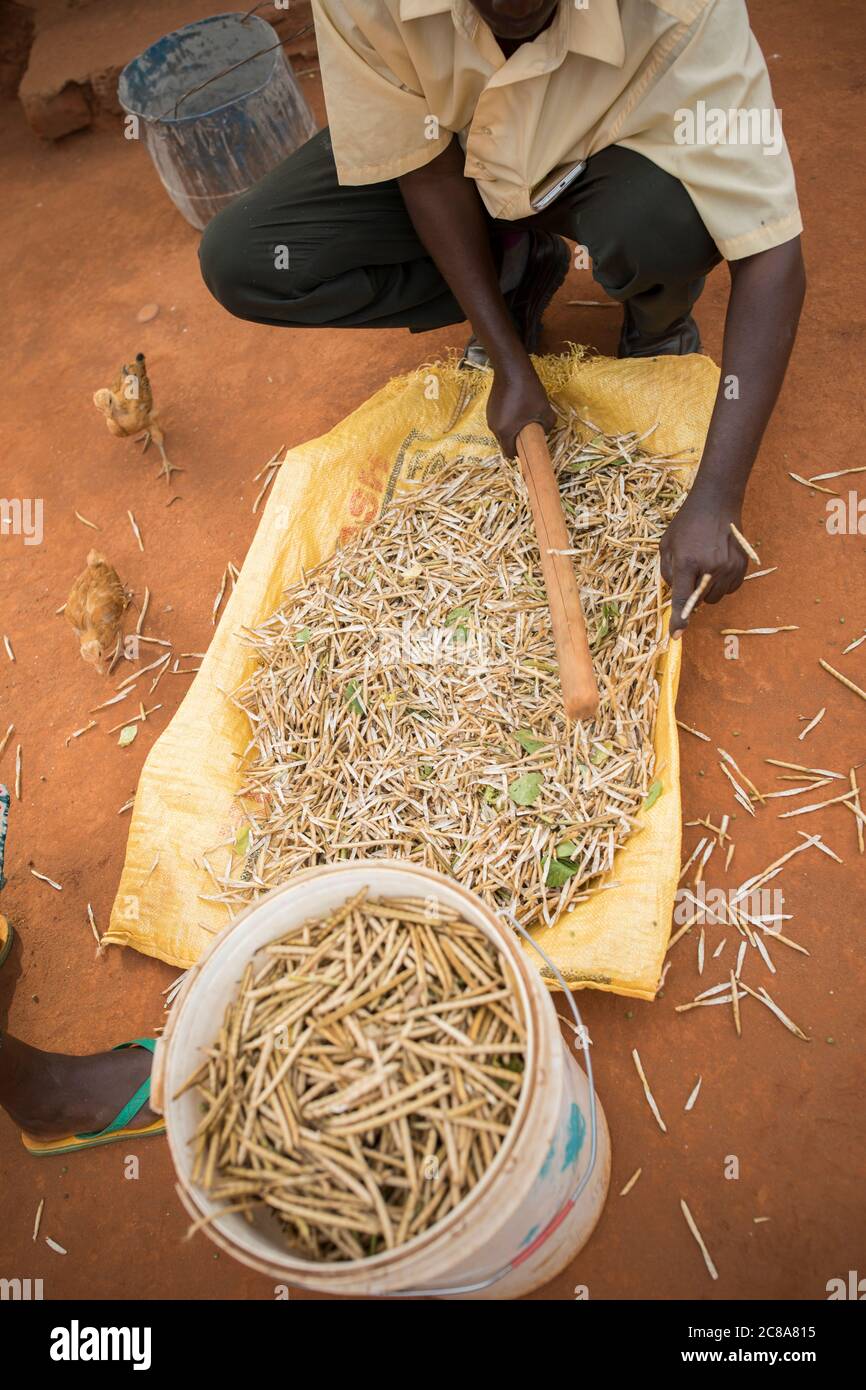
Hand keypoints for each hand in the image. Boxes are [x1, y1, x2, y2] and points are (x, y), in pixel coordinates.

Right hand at [486, 354, 554, 457]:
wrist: (512, 368)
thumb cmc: (528, 392)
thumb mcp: (545, 411)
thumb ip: (548, 427)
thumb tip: (546, 432)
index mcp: (505, 432)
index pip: (509, 454)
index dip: (520, 456)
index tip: (529, 450)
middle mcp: (493, 427)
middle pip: (505, 443)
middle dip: (517, 442)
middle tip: (530, 433)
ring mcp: (490, 416)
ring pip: (502, 431)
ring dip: (512, 430)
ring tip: (524, 418)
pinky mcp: (490, 407)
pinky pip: (499, 420)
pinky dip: (507, 420)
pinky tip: (517, 408)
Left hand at [660, 489, 748, 637]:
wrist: (717, 502)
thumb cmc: (687, 522)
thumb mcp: (666, 544)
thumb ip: (667, 572)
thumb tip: (675, 594)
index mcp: (687, 562)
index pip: (682, 600)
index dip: (679, 620)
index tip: (676, 635)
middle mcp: (710, 568)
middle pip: (699, 601)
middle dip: (692, 595)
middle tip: (690, 575)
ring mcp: (728, 568)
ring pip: (715, 597)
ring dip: (707, 590)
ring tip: (704, 567)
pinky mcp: (742, 566)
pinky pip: (730, 589)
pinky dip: (721, 585)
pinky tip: (717, 567)